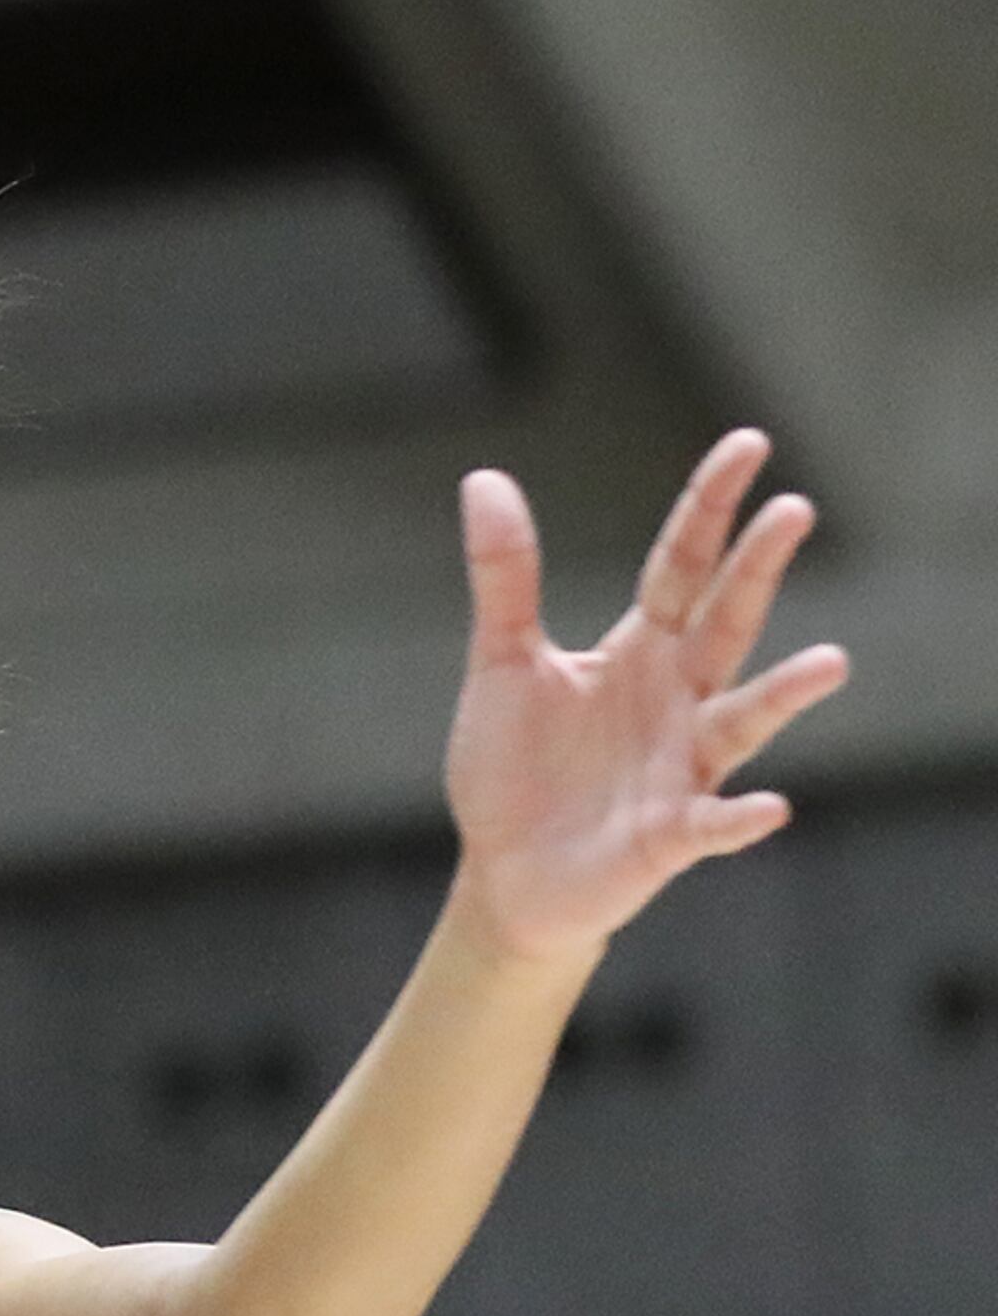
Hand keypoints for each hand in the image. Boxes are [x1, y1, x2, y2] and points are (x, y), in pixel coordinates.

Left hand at [443, 431, 847, 958]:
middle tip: (794, 509)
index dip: (710, 506)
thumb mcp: (502, 662)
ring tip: (829, 662)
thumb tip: (486, 478)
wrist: (505, 871)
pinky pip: (711, 825)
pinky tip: (767, 807)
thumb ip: (505, 578)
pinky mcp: (668, 836)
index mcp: (640, 651)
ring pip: (742, 721)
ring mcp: (681, 767)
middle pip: (725, 622)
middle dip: (757, 570)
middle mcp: (677, 699)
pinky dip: (738, 818)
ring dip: (784, 694)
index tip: (750, 443)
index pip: (682, 564)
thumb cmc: (514, 767)